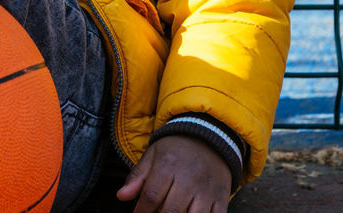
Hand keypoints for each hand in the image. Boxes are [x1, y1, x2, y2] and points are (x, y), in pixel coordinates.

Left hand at [116, 134, 231, 212]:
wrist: (209, 136)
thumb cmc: (177, 149)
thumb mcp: (153, 155)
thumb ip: (137, 177)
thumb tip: (121, 196)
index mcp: (168, 165)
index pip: (152, 196)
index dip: (141, 211)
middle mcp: (189, 178)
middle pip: (171, 211)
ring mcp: (207, 189)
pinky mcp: (221, 197)